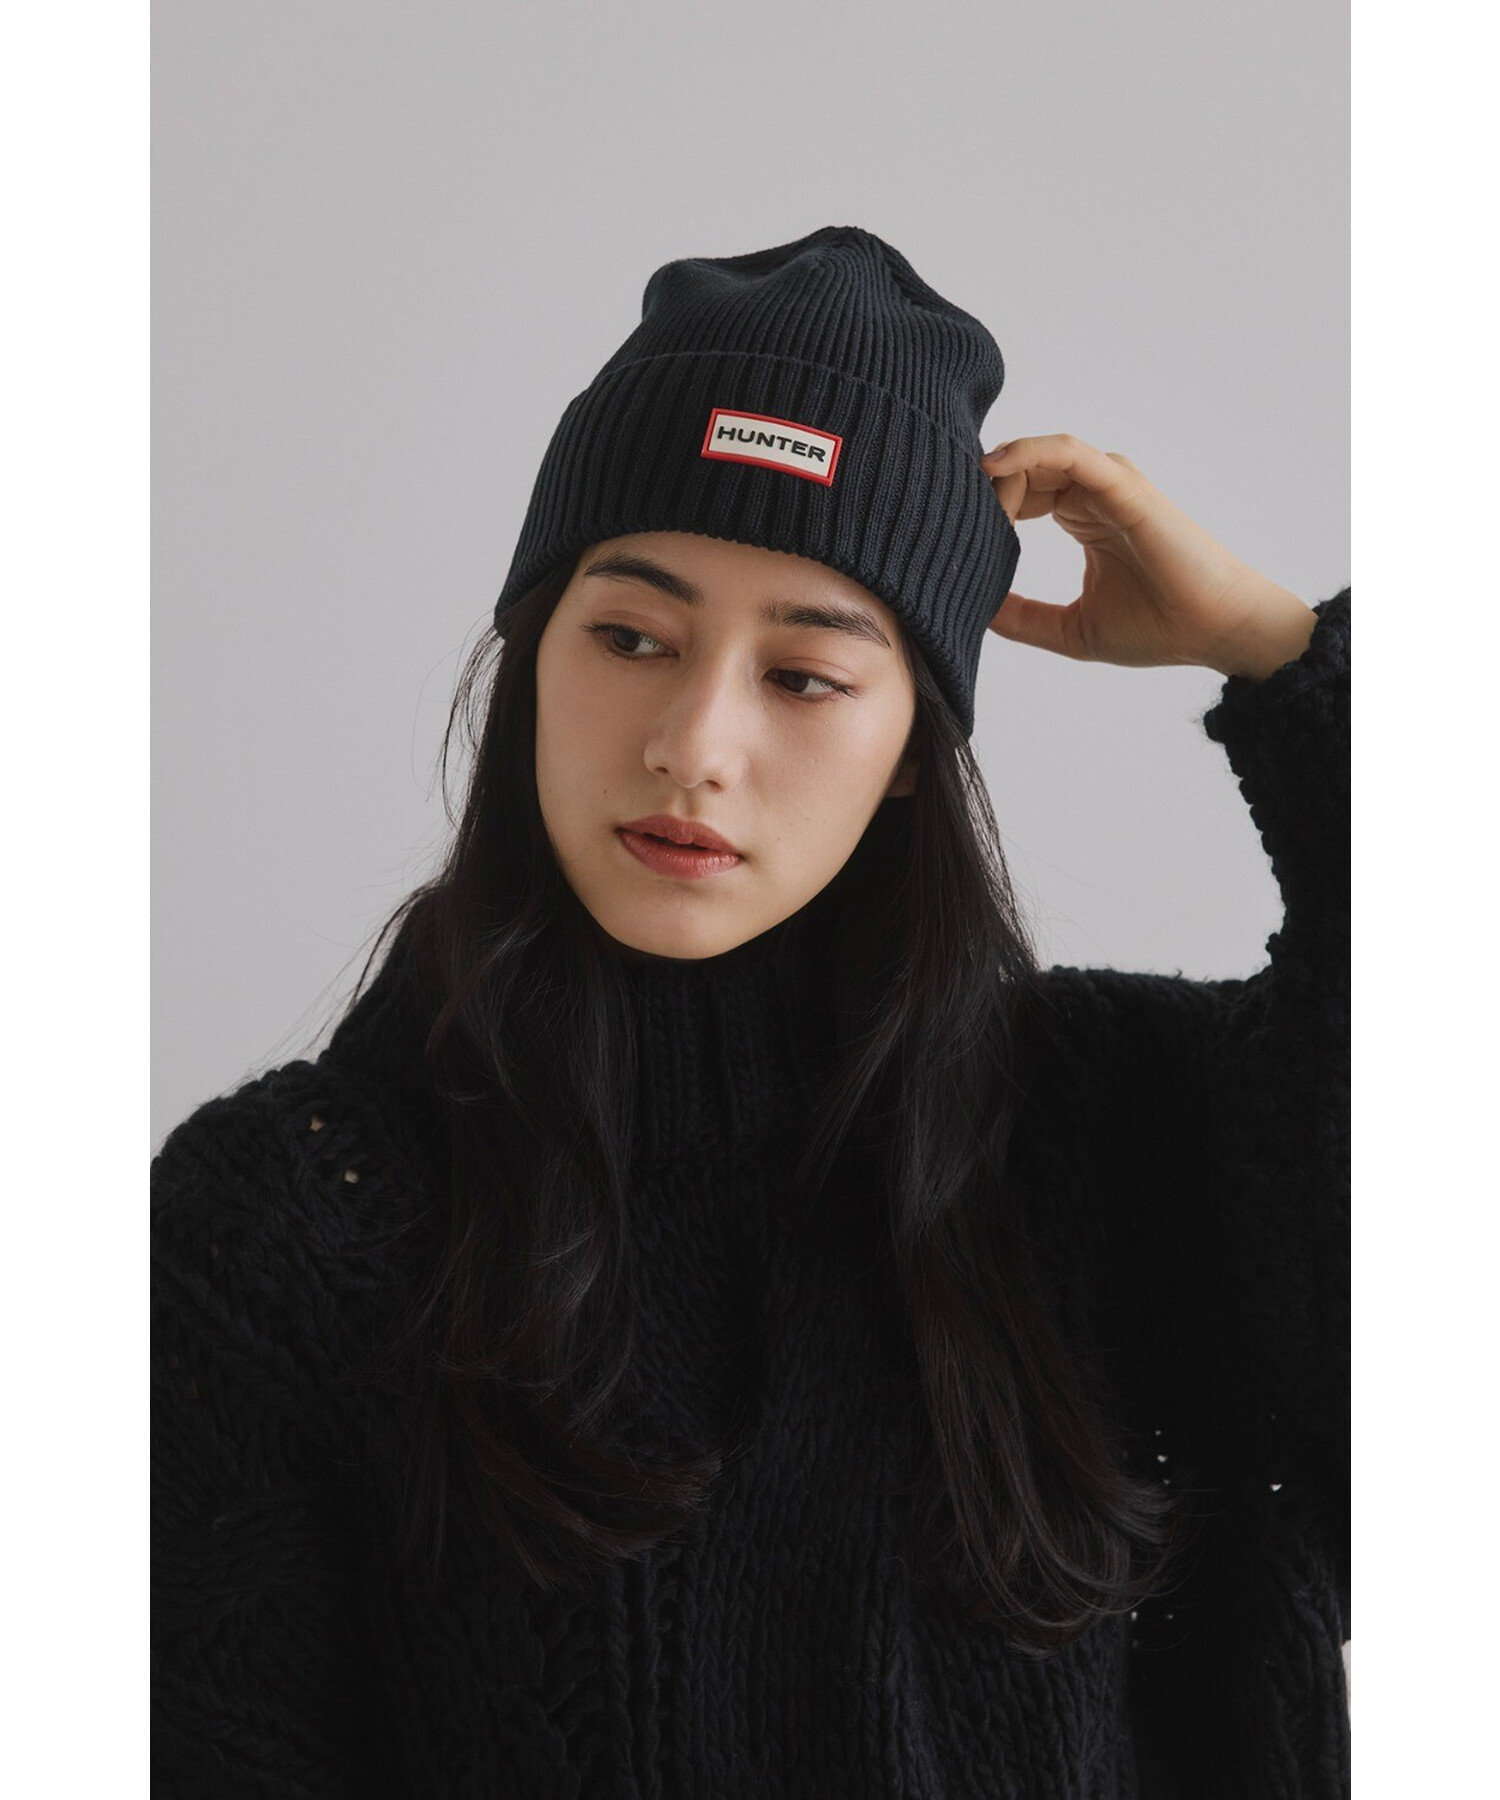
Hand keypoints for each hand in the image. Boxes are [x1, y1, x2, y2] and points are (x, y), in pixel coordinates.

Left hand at [981, 434, 1317, 679]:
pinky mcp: (1123, 486)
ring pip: (1040, 457)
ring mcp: (1110, 486)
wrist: (1211, 631)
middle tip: (944, 509)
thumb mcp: (1067, 630)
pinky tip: (994, 467)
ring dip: (999, 472)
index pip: (1020, 493)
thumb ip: (1022, 618)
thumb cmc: (1155, 629)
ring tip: (965, 493)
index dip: (983, 507)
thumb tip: (972, 612)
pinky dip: (1029, 453)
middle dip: (982, 487)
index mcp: (1081, 518)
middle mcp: (1095, 494)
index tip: (948, 532)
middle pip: (1023, 471)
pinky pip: (1069, 454)